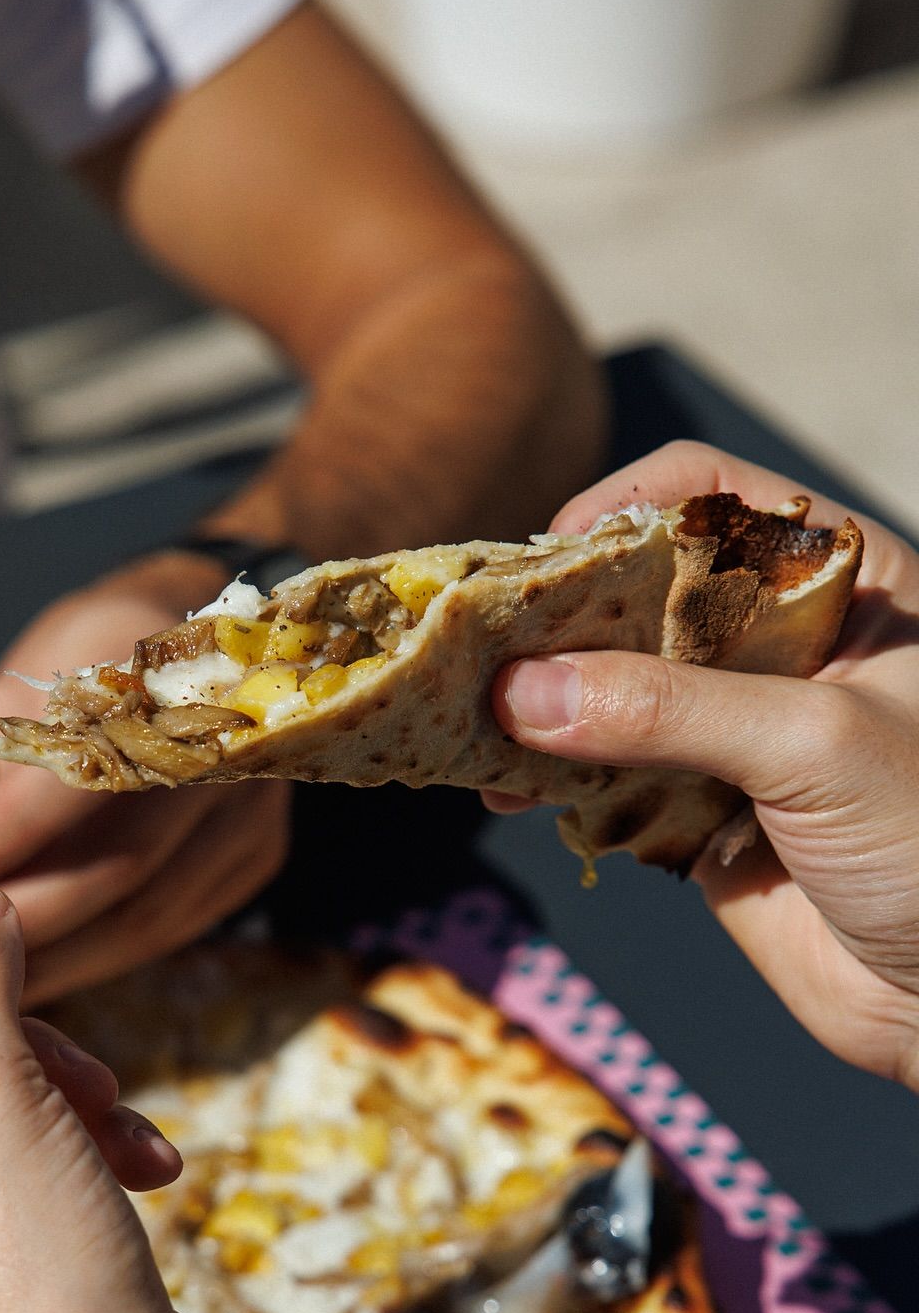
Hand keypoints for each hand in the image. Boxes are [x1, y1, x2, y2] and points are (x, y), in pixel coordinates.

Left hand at [0, 561, 290, 1005]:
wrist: (203, 638)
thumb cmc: (90, 658)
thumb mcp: (26, 682)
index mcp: (154, 679)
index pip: (74, 780)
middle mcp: (221, 747)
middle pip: (117, 864)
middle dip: (17, 920)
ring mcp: (249, 808)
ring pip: (146, 913)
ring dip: (55, 959)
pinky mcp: (256, 855)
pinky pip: (171, 926)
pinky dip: (99, 955)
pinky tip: (41, 972)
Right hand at [485, 441, 918, 1091]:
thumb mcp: (815, 746)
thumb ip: (670, 710)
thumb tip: (522, 691)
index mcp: (840, 587)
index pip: (714, 499)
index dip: (623, 513)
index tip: (546, 563)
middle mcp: (779, 647)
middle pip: (639, 592)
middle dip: (555, 619)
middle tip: (476, 647)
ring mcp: (733, 732)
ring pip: (609, 689)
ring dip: (537, 706)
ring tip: (471, 724)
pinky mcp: (695, 813)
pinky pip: (603, 777)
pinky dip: (546, 781)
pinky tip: (503, 790)